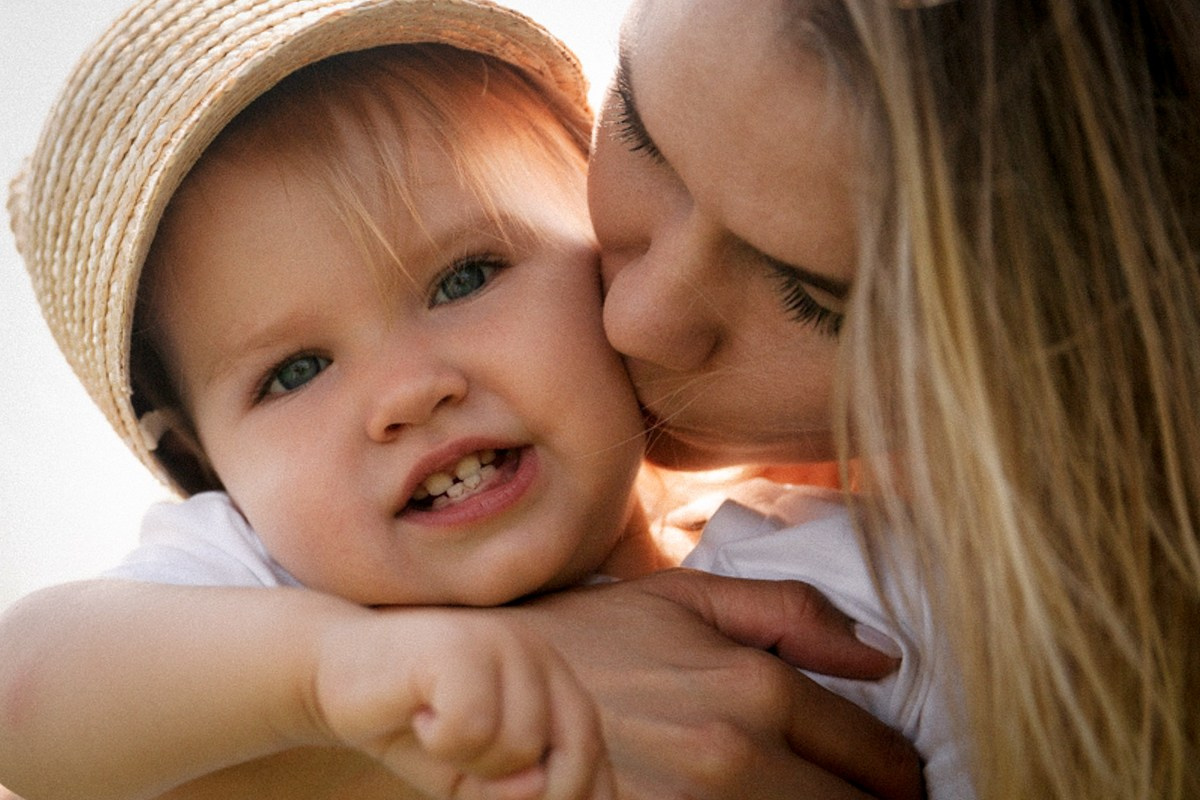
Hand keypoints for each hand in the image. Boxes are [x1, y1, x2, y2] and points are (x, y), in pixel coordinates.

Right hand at [311, 607, 614, 799]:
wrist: (332, 670)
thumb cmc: (414, 725)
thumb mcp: (475, 774)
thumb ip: (515, 789)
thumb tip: (538, 786)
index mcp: (554, 681)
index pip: (593, 758)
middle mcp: (539, 653)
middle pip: (575, 753)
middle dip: (527, 793)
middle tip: (470, 776)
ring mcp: (502, 641)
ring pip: (520, 747)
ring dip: (470, 763)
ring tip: (435, 730)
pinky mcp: (459, 645)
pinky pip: (471, 728)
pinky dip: (438, 740)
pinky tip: (417, 714)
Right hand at [508, 569, 923, 799]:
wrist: (488, 684)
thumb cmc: (590, 636)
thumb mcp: (687, 597)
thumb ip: (791, 613)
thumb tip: (882, 655)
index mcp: (754, 687)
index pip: (878, 755)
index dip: (899, 772)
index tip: (894, 777)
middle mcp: (735, 756)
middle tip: (861, 795)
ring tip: (808, 795)